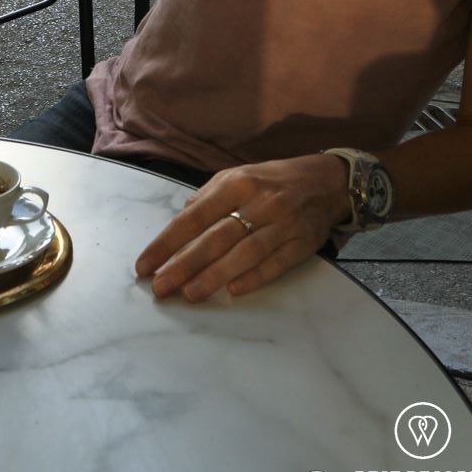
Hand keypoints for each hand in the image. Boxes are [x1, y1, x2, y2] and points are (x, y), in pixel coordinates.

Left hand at [135, 154, 349, 302]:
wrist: (325, 181)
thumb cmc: (271, 181)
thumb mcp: (237, 177)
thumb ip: (207, 198)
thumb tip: (179, 222)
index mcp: (237, 183)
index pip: (195, 216)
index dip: (168, 242)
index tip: (146, 265)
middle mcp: (260, 202)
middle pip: (217, 237)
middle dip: (185, 264)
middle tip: (160, 287)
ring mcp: (284, 223)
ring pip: (245, 252)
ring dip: (215, 275)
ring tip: (190, 294)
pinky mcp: (303, 243)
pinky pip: (277, 262)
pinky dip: (256, 277)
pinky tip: (235, 291)